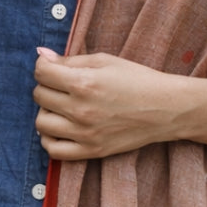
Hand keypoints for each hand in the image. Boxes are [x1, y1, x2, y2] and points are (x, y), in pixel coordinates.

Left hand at [33, 47, 184, 159]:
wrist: (166, 108)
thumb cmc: (138, 80)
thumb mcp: (106, 61)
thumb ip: (71, 60)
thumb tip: (41, 55)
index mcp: (84, 83)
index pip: (41, 72)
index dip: (43, 65)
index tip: (52, 66)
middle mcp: (80, 110)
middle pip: (39, 95)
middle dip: (47, 86)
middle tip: (63, 85)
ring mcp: (85, 133)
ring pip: (41, 122)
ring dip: (47, 111)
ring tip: (62, 106)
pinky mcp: (91, 151)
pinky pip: (52, 150)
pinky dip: (49, 138)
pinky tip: (60, 127)